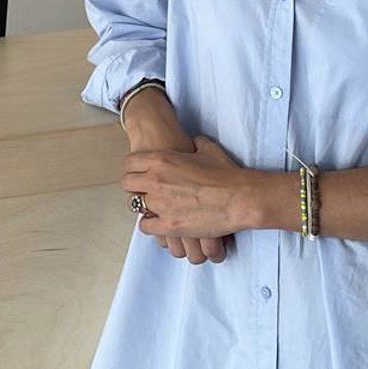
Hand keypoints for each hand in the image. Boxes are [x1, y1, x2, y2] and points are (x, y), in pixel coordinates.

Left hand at [124, 114, 230, 264]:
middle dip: (135, 187)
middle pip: (127, 183)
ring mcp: (160, 204)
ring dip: (144, 206)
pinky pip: (146, 226)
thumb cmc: (226, 174)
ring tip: (155, 207)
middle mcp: (156, 180)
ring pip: (135, 206)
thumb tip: (193, 141)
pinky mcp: (169, 225)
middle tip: (145, 191)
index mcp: (162, 159)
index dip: (134, 169)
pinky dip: (151, 225)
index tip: (139, 174)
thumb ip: (195, 143)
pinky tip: (160, 222)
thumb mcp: (207, 148)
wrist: (240, 198)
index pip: (130, 163)